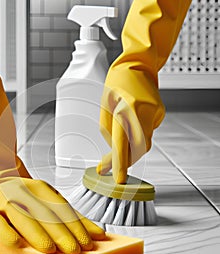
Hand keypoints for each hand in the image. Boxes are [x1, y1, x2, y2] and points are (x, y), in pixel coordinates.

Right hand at [0, 177, 105, 253]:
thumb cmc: (24, 197)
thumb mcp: (48, 200)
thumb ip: (71, 217)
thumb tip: (96, 234)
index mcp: (41, 188)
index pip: (61, 207)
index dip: (75, 225)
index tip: (87, 241)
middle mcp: (25, 193)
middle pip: (45, 214)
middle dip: (61, 232)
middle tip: (74, 249)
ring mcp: (7, 202)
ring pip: (23, 218)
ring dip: (37, 234)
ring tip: (50, 249)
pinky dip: (6, 233)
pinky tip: (16, 243)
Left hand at [96, 67, 164, 182]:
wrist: (139, 65)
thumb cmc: (117, 82)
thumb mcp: (104, 105)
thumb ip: (108, 129)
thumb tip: (114, 148)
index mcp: (124, 109)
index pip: (122, 143)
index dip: (120, 163)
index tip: (118, 177)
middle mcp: (142, 112)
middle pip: (138, 148)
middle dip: (126, 162)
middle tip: (113, 167)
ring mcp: (154, 113)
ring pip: (145, 143)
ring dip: (131, 150)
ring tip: (120, 146)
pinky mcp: (160, 113)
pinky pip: (148, 132)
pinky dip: (138, 135)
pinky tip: (132, 125)